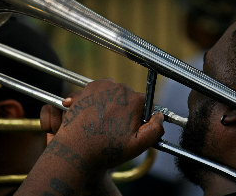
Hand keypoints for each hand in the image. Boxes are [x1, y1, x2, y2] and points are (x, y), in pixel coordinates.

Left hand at [40, 78, 163, 171]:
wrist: (76, 150)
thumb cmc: (106, 149)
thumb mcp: (137, 145)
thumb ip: (155, 129)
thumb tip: (159, 116)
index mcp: (134, 100)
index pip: (144, 104)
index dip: (139, 117)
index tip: (129, 127)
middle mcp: (119, 88)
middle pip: (128, 97)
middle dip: (124, 109)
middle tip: (114, 126)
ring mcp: (101, 86)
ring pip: (113, 92)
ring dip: (111, 102)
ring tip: (103, 121)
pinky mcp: (87, 88)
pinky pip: (98, 90)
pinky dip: (97, 99)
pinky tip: (93, 114)